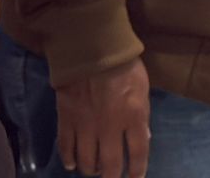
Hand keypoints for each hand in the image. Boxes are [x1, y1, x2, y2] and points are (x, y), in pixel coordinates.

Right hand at [55, 56, 149, 176]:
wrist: (91, 45)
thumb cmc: (122, 63)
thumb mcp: (142, 86)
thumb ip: (142, 114)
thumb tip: (143, 139)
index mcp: (133, 116)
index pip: (138, 154)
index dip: (137, 171)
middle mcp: (110, 127)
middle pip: (111, 164)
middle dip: (112, 176)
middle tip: (111, 177)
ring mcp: (87, 124)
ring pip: (87, 160)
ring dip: (91, 170)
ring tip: (93, 170)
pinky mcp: (67, 118)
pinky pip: (66, 146)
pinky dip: (68, 158)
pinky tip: (71, 164)